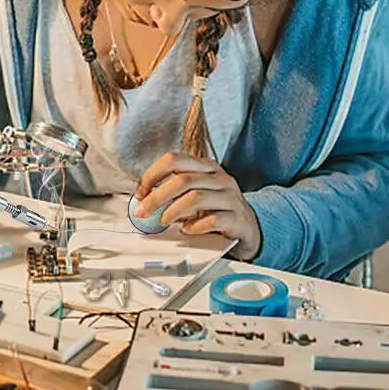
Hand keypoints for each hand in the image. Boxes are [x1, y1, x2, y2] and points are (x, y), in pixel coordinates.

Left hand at [133, 152, 260, 260]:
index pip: (173, 160)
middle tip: (142, 211)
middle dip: (157, 197)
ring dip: (173, 211)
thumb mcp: (194, 194)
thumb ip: (173, 192)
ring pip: (196, 198)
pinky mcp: (238, 218)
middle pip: (182, 180)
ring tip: (163, 221)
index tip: (140, 192)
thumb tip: (143, 199)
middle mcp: (219, 178)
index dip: (152, 175)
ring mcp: (231, 197)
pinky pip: (213, 219)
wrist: (248, 228)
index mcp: (205, 167)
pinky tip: (187, 229)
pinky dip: (195, 226)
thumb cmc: (215, 209)